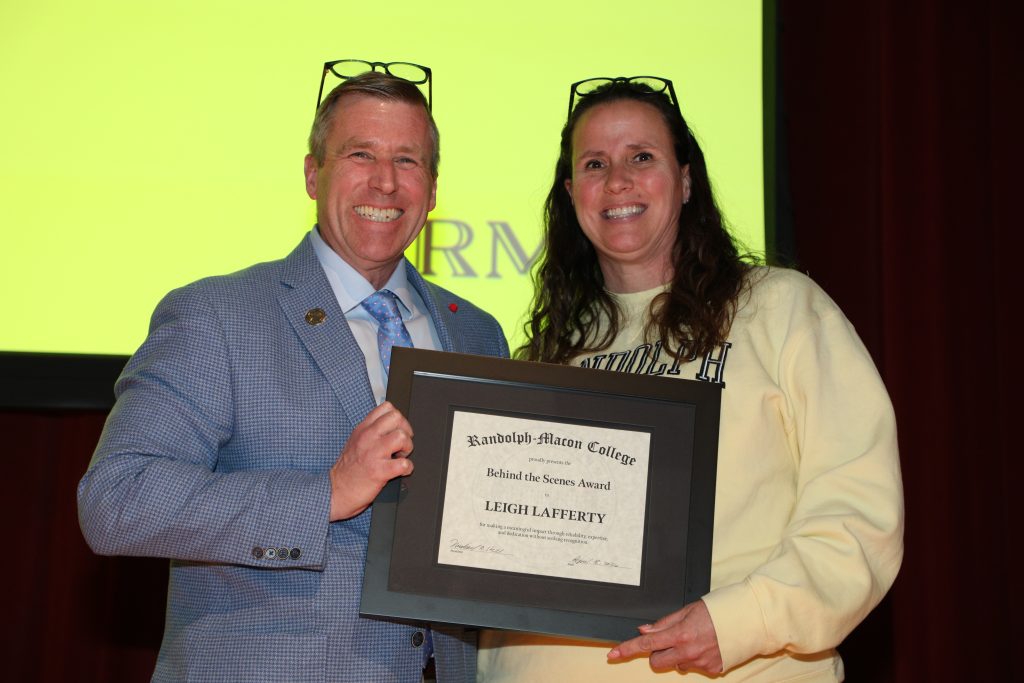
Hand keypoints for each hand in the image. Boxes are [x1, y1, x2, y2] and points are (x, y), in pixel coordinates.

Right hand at [328, 401, 413, 520]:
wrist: (336, 491)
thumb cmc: (348, 470)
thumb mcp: (355, 442)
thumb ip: (371, 431)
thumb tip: (392, 426)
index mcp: (363, 429)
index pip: (386, 407)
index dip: (398, 418)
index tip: (398, 430)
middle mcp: (368, 438)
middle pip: (397, 418)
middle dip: (406, 431)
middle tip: (401, 444)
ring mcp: (373, 454)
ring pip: (402, 437)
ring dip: (408, 448)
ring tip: (400, 456)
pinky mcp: (379, 471)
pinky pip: (404, 464)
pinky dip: (407, 468)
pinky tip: (400, 471)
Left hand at [607, 600, 722, 673]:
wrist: (749, 620)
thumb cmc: (720, 610)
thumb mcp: (689, 609)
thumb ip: (665, 623)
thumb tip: (645, 631)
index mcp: (680, 634)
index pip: (647, 645)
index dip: (627, 649)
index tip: (613, 654)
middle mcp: (688, 652)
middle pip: (656, 662)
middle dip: (657, 653)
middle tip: (670, 639)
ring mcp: (700, 663)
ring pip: (676, 665)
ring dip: (677, 655)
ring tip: (694, 639)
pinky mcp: (712, 670)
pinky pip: (693, 667)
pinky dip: (694, 658)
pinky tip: (706, 646)